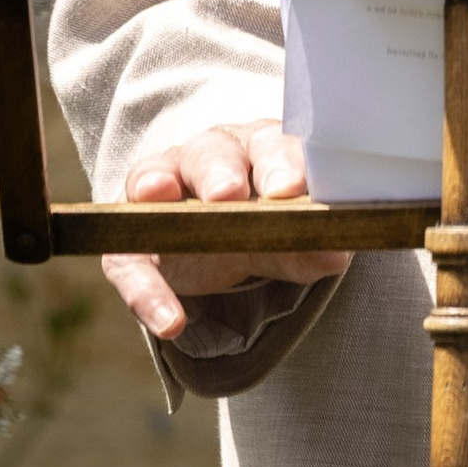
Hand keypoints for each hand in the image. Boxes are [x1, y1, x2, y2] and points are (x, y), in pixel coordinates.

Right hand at [102, 121, 351, 342]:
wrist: (210, 242)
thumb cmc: (256, 221)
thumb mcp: (282, 238)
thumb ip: (305, 247)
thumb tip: (338, 252)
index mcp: (255, 148)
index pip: (269, 144)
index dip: (280, 164)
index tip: (290, 188)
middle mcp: (206, 157)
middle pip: (210, 152)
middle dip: (219, 171)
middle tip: (230, 194)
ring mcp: (161, 192)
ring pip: (157, 178)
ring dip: (160, 186)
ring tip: (162, 197)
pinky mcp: (131, 243)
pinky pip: (129, 261)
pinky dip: (145, 291)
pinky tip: (169, 321)